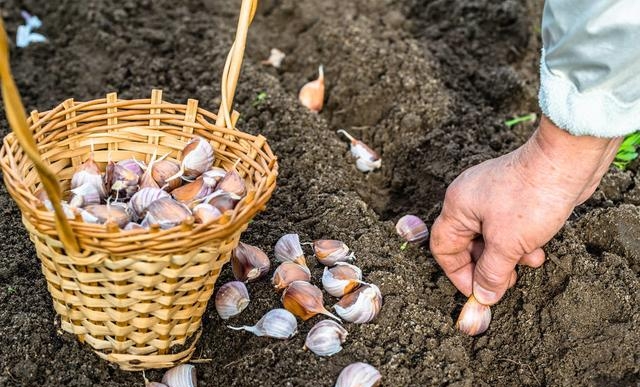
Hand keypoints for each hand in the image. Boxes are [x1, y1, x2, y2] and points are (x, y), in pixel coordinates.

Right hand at [429, 115, 621, 304]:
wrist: (567, 162)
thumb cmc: (531, 197)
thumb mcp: (508, 245)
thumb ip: (491, 274)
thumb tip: (482, 296)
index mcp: (457, 206)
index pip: (443, 248)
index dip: (458, 274)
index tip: (478, 291)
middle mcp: (469, 199)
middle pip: (468, 244)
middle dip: (488, 266)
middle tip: (506, 281)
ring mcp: (491, 195)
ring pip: (490, 238)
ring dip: (508, 256)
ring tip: (530, 261)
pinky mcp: (513, 195)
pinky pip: (507, 227)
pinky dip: (519, 242)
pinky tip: (537, 248)